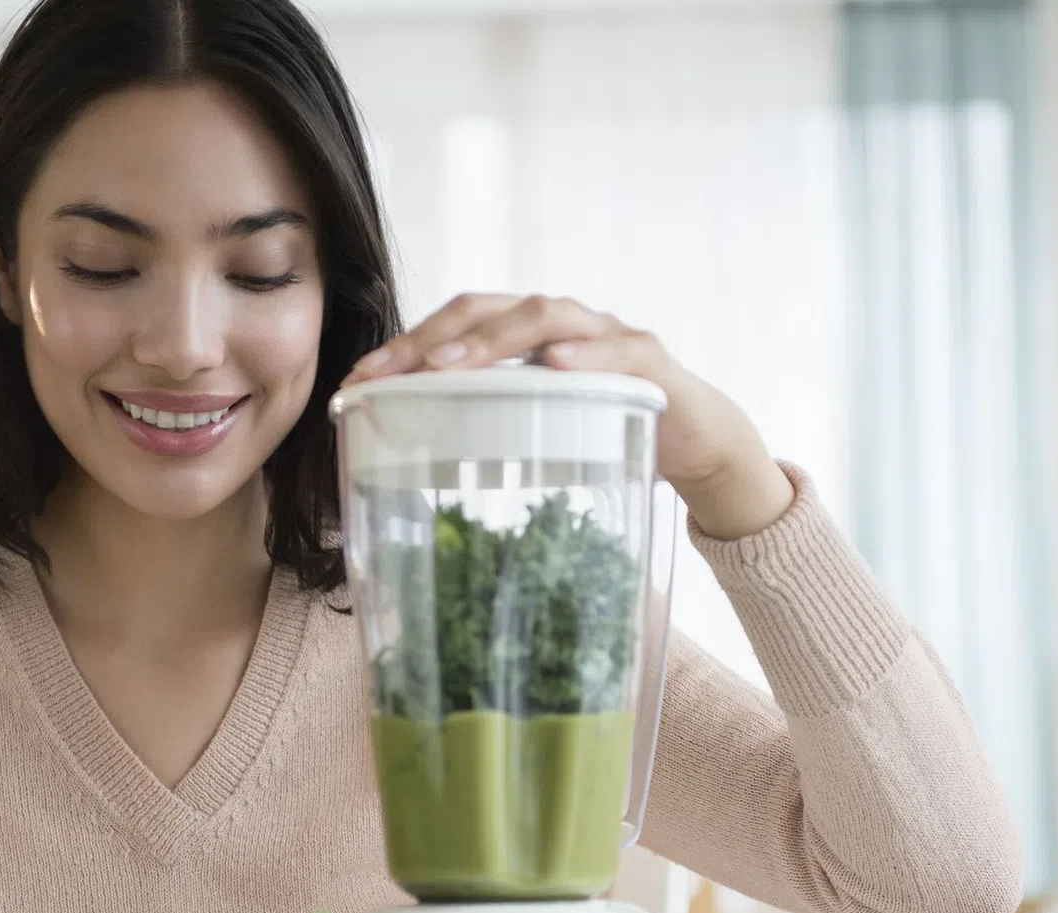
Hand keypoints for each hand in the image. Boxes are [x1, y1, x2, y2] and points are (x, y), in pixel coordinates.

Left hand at [340, 292, 796, 537]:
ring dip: (494, 339)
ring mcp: (607, 336)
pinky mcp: (652, 363)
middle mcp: (562, 323)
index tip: (358, 382)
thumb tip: (411, 459)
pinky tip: (559, 365)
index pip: (456, 324)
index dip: (405, 345)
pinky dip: (588, 354)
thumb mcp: (540, 432)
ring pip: (546, 316)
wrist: (699, 444)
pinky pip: (618, 349)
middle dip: (433, 337)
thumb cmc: (607, 435)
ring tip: (451, 364)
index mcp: (527, 338)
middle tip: (389, 372)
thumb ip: (490, 429)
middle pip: (489, 307)